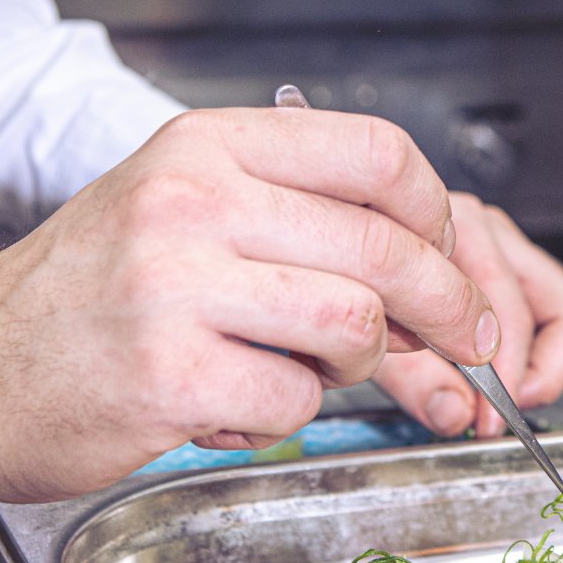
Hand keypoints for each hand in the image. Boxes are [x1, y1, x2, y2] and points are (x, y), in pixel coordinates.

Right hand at [0, 107, 501, 501]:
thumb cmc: (99, 296)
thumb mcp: (190, 215)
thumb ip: (299, 220)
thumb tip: (428, 263)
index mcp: (209, 148)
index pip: (377, 153)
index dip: (436, 213)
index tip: (449, 257)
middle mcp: (193, 202)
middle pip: (386, 248)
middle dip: (448, 307)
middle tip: (463, 340)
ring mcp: (177, 286)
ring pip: (355, 323)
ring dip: (358, 361)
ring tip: (310, 366)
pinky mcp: (171, 374)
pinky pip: (297, 399)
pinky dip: (289, 414)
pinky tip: (239, 404)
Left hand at [370, 192, 562, 437]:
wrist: (330, 260)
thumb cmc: (352, 292)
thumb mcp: (372, 344)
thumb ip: (414, 382)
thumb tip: (456, 413)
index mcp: (449, 239)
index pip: (513, 313)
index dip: (508, 378)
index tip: (487, 419)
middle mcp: (481, 230)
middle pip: (558, 309)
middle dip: (531, 375)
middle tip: (500, 415)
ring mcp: (502, 241)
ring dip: (542, 361)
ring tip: (511, 395)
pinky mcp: (512, 258)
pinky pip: (556, 307)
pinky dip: (537, 350)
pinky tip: (505, 373)